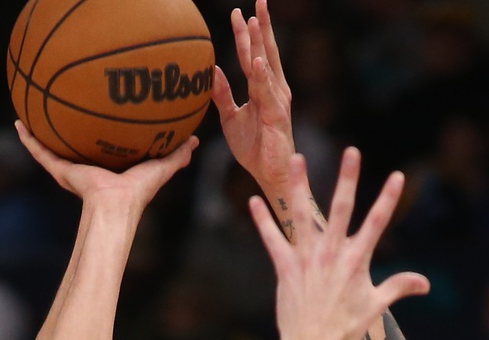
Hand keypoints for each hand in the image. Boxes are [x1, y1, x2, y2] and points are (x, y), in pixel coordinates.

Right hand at [16, 121, 197, 208]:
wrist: (116, 204)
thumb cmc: (139, 191)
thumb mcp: (161, 167)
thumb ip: (177, 155)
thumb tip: (194, 141)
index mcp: (108, 169)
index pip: (102, 148)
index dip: (100, 134)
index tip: (98, 116)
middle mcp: (86, 168)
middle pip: (74, 145)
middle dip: (68, 130)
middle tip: (63, 108)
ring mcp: (70, 169)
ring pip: (51, 146)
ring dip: (41, 132)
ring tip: (31, 111)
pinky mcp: (59, 169)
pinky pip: (40, 151)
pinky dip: (28, 139)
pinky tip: (19, 123)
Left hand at [213, 0, 296, 194]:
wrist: (270, 174)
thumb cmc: (254, 148)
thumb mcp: (231, 118)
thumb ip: (222, 95)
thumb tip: (212, 71)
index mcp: (263, 88)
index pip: (253, 55)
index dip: (247, 34)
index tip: (239, 12)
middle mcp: (274, 89)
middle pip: (265, 51)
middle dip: (261, 26)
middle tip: (259, 1)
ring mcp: (277, 99)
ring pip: (266, 65)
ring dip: (259, 42)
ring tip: (253, 21)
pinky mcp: (276, 114)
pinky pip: (266, 90)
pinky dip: (261, 74)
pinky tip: (255, 59)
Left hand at [249, 148, 428, 339]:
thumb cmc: (346, 328)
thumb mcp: (376, 305)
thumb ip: (399, 287)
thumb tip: (425, 283)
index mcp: (357, 260)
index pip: (377, 222)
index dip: (389, 198)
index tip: (398, 175)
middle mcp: (332, 253)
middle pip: (342, 208)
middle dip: (348, 178)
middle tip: (352, 152)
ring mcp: (307, 258)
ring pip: (302, 214)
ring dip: (299, 184)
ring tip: (296, 159)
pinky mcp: (285, 267)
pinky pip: (272, 238)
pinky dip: (263, 220)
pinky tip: (253, 201)